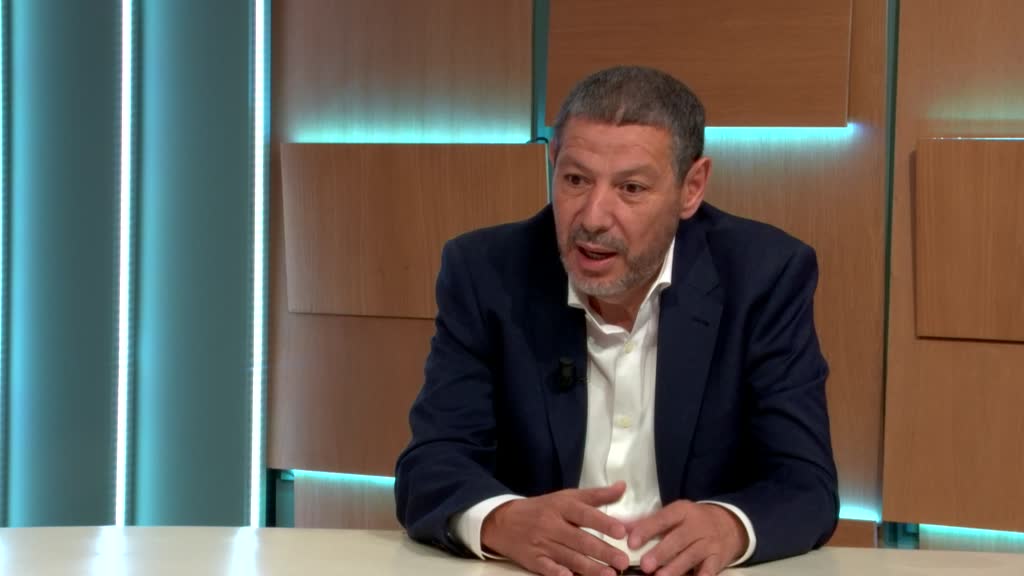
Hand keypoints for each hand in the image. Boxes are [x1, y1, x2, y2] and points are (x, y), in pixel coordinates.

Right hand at [480, 481, 630, 575]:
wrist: (503, 521)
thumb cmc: (542, 508)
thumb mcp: (566, 497)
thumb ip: (596, 495)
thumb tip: (622, 486)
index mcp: (561, 506)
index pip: (584, 514)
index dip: (603, 522)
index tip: (621, 531)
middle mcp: (552, 525)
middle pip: (580, 539)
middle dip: (603, 551)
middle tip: (623, 561)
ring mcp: (542, 544)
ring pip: (569, 557)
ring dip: (590, 568)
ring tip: (610, 574)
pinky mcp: (534, 560)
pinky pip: (548, 569)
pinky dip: (559, 574)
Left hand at [625, 501, 746, 575]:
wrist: (730, 524)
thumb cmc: (692, 520)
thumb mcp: (674, 514)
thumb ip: (648, 521)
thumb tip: (619, 526)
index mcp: (682, 511)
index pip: (662, 519)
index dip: (646, 530)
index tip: (631, 542)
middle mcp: (696, 525)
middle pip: (677, 539)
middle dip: (661, 553)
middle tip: (645, 566)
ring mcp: (709, 543)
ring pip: (691, 556)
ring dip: (675, 568)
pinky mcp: (718, 559)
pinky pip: (710, 570)